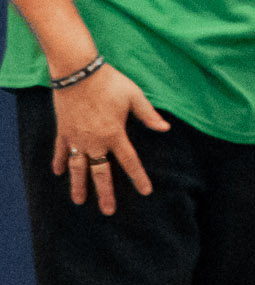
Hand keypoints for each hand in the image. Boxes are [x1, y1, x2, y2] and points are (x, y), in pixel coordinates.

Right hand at [51, 60, 169, 212]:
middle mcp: (95, 141)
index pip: (130, 161)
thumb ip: (149, 115)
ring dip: (78, 185)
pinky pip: (61, 151)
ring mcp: (76, 138)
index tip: (146, 191)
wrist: (78, 73)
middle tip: (108, 211)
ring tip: (79, 201)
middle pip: (100, 173)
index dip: (139, 178)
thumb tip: (165, 129)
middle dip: (105, 193)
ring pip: (77, 168)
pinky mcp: (63, 131)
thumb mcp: (135, 96)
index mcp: (115, 134)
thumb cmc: (110, 83)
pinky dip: (60, 162)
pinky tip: (59, 173)